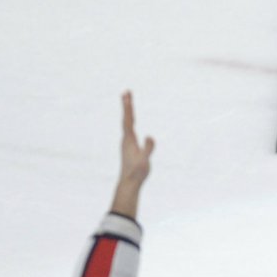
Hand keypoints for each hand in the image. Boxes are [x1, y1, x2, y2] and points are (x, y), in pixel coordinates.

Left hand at [112, 91, 153, 218]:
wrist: (129, 183)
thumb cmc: (137, 172)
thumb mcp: (145, 160)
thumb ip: (148, 148)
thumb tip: (150, 136)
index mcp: (129, 140)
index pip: (128, 120)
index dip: (127, 107)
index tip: (126, 95)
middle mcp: (126, 139)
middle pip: (126, 119)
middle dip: (127, 105)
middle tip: (126, 92)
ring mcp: (127, 143)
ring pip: (127, 123)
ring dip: (128, 112)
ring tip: (127, 102)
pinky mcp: (129, 147)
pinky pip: (129, 129)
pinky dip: (130, 121)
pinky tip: (131, 122)